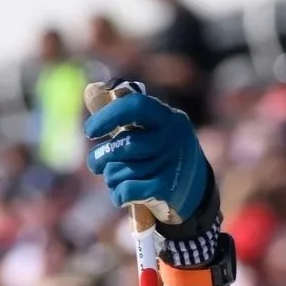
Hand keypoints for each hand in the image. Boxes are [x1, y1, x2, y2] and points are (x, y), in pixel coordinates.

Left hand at [85, 88, 207, 224]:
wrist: (195, 191)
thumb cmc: (159, 156)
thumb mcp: (149, 130)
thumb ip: (121, 114)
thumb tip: (90, 89)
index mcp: (167, 117)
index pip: (135, 106)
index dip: (107, 116)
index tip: (90, 131)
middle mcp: (172, 137)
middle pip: (125, 145)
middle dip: (102, 157)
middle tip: (94, 164)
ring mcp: (172, 164)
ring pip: (122, 171)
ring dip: (112, 178)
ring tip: (119, 179)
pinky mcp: (167, 189)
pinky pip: (126, 190)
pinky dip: (118, 195)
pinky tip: (123, 195)